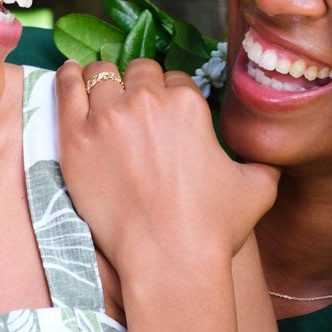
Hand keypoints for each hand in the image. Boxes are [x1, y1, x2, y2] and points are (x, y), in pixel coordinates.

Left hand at [55, 58, 275, 278]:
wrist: (167, 259)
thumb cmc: (212, 228)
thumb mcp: (258, 189)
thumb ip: (261, 162)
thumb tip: (265, 158)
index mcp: (187, 103)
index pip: (175, 80)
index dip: (171, 97)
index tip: (165, 117)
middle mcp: (146, 101)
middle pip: (138, 71)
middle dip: (139, 85)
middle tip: (135, 112)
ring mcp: (105, 117)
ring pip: (101, 73)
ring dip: (104, 80)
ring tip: (99, 92)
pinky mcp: (74, 138)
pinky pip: (65, 88)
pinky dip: (68, 78)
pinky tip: (71, 76)